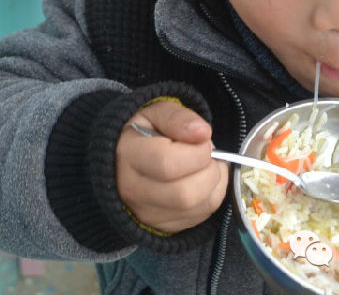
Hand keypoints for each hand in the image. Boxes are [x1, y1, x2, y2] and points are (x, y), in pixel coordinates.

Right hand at [116, 99, 227, 232]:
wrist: (123, 159)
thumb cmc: (144, 132)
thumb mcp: (156, 113)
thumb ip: (178, 118)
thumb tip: (203, 133)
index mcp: (127, 155)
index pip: (168, 164)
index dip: (198, 152)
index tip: (202, 139)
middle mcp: (132, 190)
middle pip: (184, 194)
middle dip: (210, 171)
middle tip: (207, 155)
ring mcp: (145, 213)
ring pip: (195, 209)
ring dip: (214, 185)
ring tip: (207, 166)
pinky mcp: (160, 225)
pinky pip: (199, 217)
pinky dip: (211, 198)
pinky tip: (202, 181)